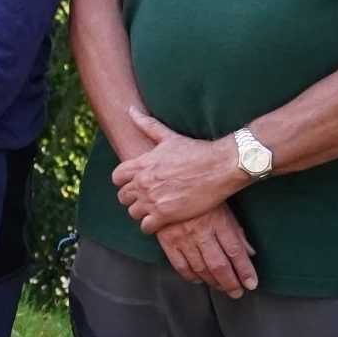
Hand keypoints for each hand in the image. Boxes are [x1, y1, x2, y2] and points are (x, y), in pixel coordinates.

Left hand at [112, 109, 243, 233]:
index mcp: (141, 164)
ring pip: (133, 212)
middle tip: (146, 197)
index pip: (117, 178)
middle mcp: (143, 182)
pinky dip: (150, 225)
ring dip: (141, 211)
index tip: (135, 183)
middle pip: (123, 196)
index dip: (124, 181)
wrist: (220, 167)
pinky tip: (160, 220)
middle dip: (132, 197)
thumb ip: (146, 125)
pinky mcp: (166, 215)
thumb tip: (129, 109)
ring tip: (153, 209)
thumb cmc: (196, 151)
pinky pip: (146, 226)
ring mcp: (153, 200)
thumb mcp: (168, 136)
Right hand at [154, 205, 258, 296]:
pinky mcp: (167, 241)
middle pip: (219, 265)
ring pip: (200, 268)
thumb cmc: (201, 196)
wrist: (167, 185)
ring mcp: (182, 237)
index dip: (245, 270)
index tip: (251, 284)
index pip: (235, 252)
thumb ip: (237, 231)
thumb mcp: (223, 208)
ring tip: (222, 287)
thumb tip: (250, 253)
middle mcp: (200, 232)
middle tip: (237, 292)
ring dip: (213, 282)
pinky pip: (180, 265)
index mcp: (218, 222)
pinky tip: (199, 280)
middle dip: (230, 282)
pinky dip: (190, 276)